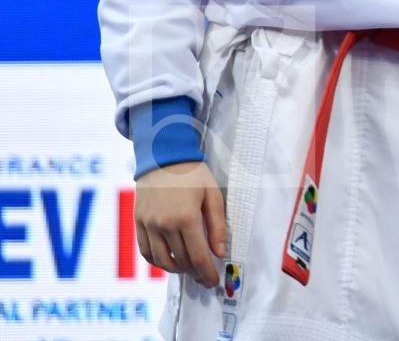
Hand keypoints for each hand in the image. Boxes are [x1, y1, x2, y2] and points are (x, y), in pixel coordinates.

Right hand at [135, 161, 226, 285]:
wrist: (162, 157)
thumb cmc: (193, 174)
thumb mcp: (212, 195)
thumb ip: (218, 225)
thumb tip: (220, 252)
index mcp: (187, 218)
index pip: (198, 256)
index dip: (207, 273)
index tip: (213, 282)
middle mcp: (164, 225)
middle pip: (181, 260)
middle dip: (195, 273)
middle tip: (204, 276)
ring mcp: (148, 225)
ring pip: (161, 260)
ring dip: (176, 269)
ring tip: (189, 268)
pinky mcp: (137, 223)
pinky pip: (146, 251)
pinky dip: (158, 261)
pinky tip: (169, 259)